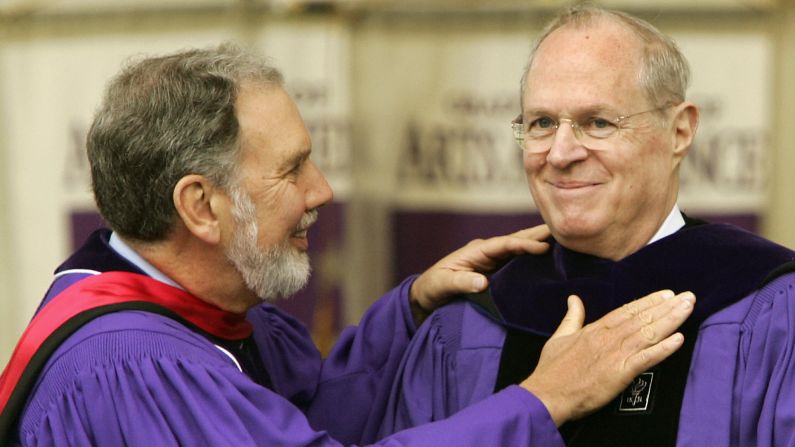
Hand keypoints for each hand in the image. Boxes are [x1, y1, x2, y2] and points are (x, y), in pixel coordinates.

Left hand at [410, 225, 550, 322]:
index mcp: (476, 250)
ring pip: (520, 248)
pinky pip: (518, 262)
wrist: (426, 295)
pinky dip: (534, 257)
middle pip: (516, 239)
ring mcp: (493, 260)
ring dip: (539, 243)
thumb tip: (483, 282)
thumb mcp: (442, 284)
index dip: (524, 244)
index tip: (543, 246)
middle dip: (538, 235)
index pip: (504, 244)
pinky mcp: (496, 271)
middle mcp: (487, 251)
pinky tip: (549, 258)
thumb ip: (461, 282)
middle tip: (564, 230)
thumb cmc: (432, 287)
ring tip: (564, 239)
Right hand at [520, 290, 694, 425]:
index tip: (666, 294)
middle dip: (666, 307)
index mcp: (595, 329)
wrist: (547, 393)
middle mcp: (608, 338)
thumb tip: (573, 299)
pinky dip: (663, 349)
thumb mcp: (559, 337)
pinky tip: (678, 339)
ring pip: (648, 333)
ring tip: (688, 308)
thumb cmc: (551, 369)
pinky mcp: (620, 373)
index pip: (626, 311)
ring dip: (671, 320)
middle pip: (642, 318)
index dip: (648, 302)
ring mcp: (615, 355)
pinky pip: (646, 358)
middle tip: (688, 296)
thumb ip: (571, 318)